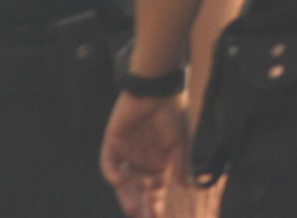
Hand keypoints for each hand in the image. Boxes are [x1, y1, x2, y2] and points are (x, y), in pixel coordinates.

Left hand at [101, 92, 188, 217]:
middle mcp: (141, 163)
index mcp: (158, 164)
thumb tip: (187, 188)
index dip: (155, 205)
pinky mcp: (113, 144)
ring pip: (122, 182)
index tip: (157, 217)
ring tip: (132, 208)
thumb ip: (180, 165)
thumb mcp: (181, 142)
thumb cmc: (173, 114)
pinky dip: (112, 173)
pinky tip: (120, 180)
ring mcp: (126, 155)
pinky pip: (109, 163)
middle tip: (144, 216)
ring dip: (126, 195)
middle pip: (137, 191)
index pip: (154, 191)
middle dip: (140, 205)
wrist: (158, 90)